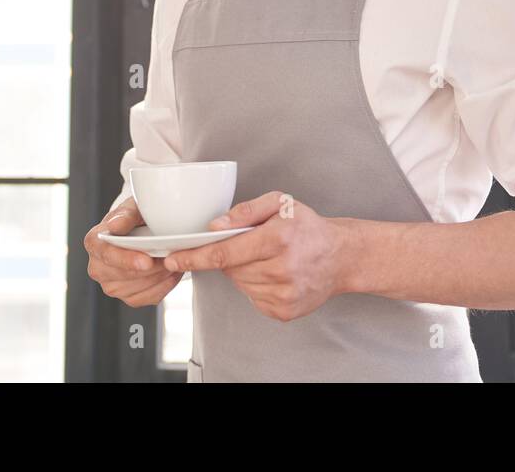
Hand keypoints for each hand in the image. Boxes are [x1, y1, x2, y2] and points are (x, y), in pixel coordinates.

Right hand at [84, 197, 183, 306]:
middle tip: (170, 258)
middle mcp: (98, 266)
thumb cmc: (135, 217)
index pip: (105, 254)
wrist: (144, 230)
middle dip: (150, 269)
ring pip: (136, 290)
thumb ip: (125, 215)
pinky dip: (164, 286)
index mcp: (95, 242)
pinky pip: (147, 298)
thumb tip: (116, 225)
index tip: (147, 261)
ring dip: (159, 277)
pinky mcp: (127, 296)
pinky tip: (172, 273)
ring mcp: (111, 284)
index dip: (126, 260)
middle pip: (122, 276)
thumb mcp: (133, 207)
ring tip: (174, 263)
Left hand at [162, 192, 347, 321]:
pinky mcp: (284, 311)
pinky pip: (253, 298)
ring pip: (240, 284)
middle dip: (230, 257)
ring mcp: (283, 294)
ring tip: (268, 258)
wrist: (341, 257)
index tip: (172, 258)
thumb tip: (213, 226)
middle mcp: (282, 269)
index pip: (224, 252)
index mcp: (278, 239)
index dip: (194, 257)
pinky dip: (256, 285)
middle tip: (252, 245)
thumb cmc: (307, 227)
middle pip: (230, 268)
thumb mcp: (280, 203)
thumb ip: (244, 210)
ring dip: (243, 271)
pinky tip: (274, 274)